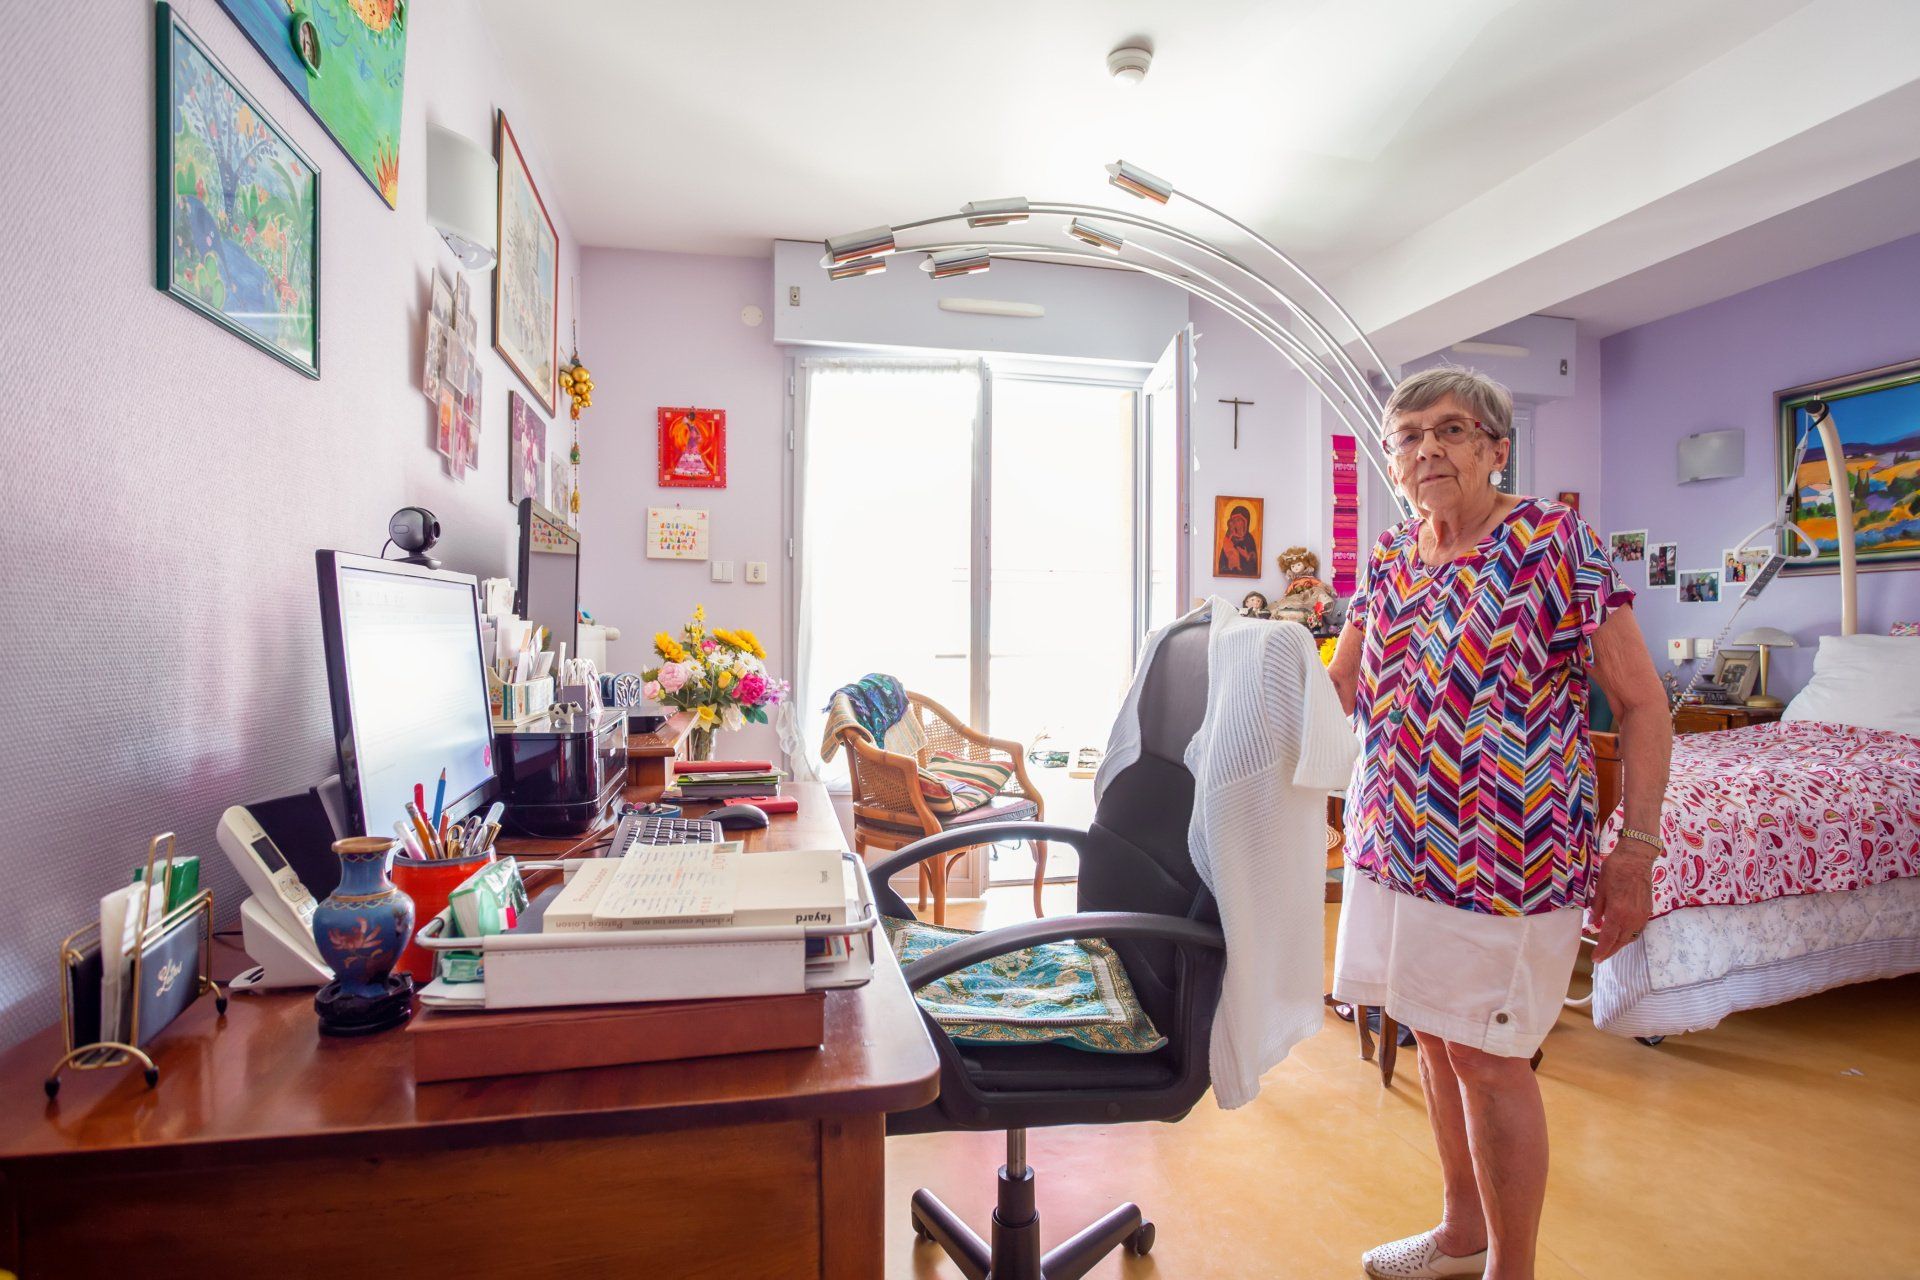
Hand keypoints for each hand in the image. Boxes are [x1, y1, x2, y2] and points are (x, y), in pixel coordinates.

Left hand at [1590, 837, 1656, 961]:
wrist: (1637, 858)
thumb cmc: (1615, 869)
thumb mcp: (1600, 888)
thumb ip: (1597, 908)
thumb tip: (1594, 923)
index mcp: (1618, 913)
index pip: (1608, 938)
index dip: (1601, 950)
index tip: (1596, 958)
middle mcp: (1632, 918)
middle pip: (1621, 941)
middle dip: (1611, 950)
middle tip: (1601, 956)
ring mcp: (1642, 915)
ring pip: (1631, 937)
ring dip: (1621, 943)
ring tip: (1610, 946)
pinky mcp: (1647, 910)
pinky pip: (1638, 929)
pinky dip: (1629, 934)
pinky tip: (1622, 933)